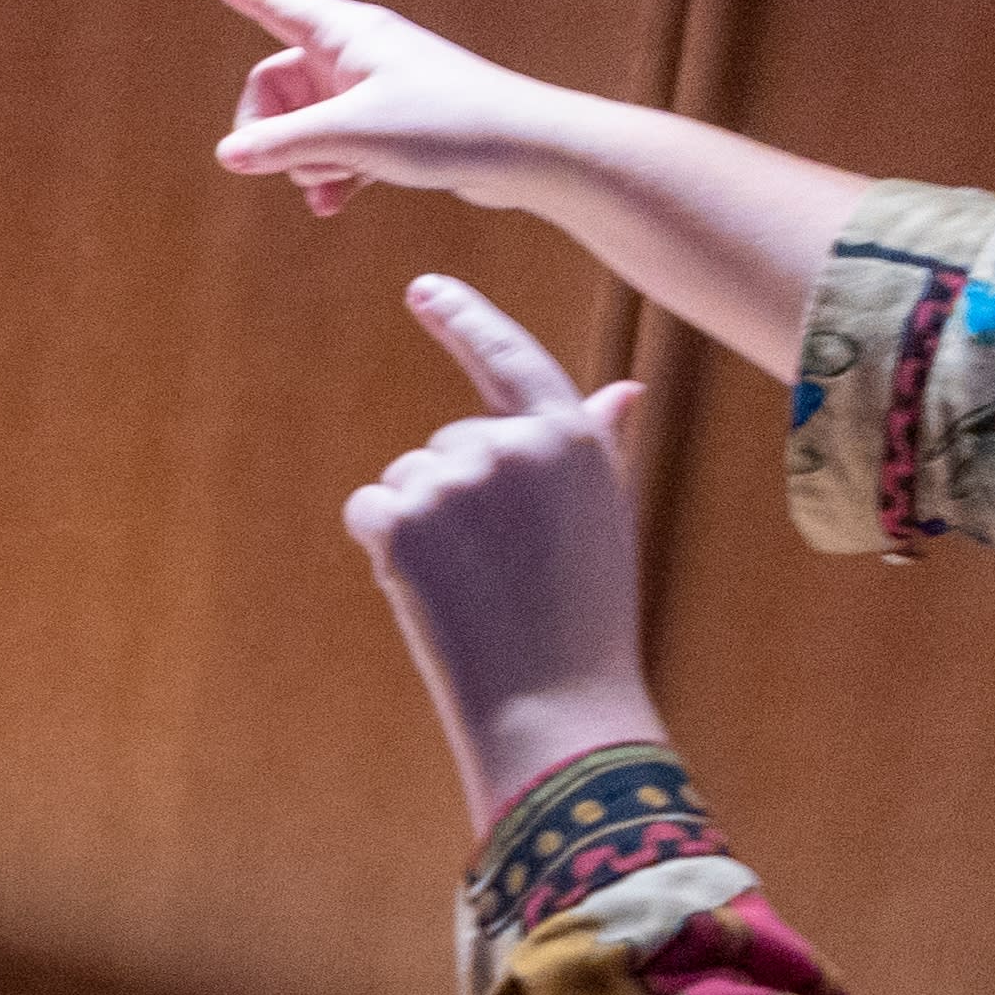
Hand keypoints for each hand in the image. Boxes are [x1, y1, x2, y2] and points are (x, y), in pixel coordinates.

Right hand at [195, 0, 587, 221]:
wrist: (524, 150)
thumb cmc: (445, 126)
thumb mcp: (352, 136)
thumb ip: (284, 144)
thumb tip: (229, 153)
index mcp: (345, 32)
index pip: (269, 0)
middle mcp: (356, 52)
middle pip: (276, 84)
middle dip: (272, 132)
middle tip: (290, 168)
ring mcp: (374, 87)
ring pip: (305, 122)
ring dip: (303, 161)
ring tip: (327, 189)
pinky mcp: (393, 123)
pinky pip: (337, 145)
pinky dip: (331, 173)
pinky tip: (335, 205)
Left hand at [342, 278, 663, 811]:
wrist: (552, 705)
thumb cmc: (583, 617)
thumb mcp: (601, 516)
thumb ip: (595, 444)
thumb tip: (623, 388)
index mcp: (571, 436)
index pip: (508, 356)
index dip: (465, 318)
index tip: (425, 289)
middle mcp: (512, 443)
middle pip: (448, 442)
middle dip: (455, 496)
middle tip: (500, 570)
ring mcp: (454, 478)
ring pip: (406, 478)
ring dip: (421, 526)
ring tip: (475, 587)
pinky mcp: (401, 518)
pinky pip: (371, 509)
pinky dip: (384, 546)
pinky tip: (429, 592)